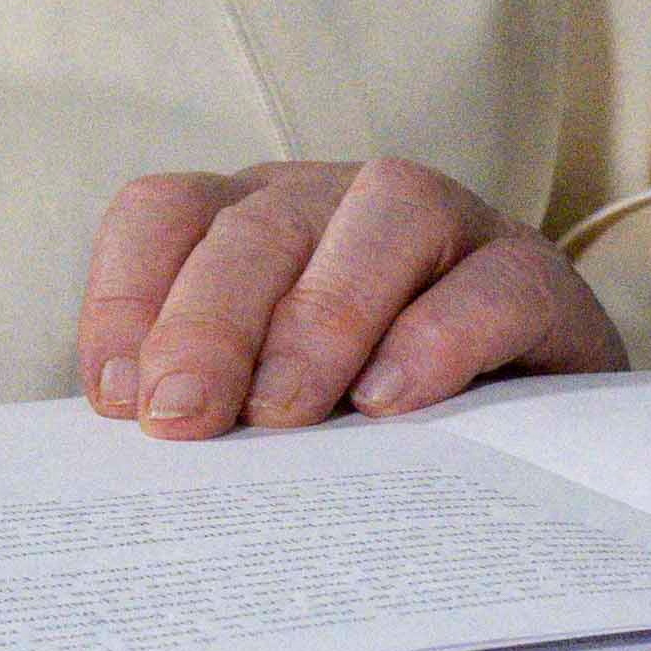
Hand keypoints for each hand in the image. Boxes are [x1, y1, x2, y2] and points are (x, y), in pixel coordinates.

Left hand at [80, 157, 622, 437]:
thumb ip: (210, 409)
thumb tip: (135, 446)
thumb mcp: (272, 407)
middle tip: (186, 418)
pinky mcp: (531, 275)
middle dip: (208, 323)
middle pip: (258, 225)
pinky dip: (437, 337)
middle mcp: (336, 205)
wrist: (531, 433)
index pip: (165, 216)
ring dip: (321, 315)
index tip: (119, 403)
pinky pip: (490, 281)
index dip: (125, 298)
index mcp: (253, 226)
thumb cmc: (367, 416)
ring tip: (287, 413)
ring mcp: (444, 225)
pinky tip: (393, 402)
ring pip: (382, 212)